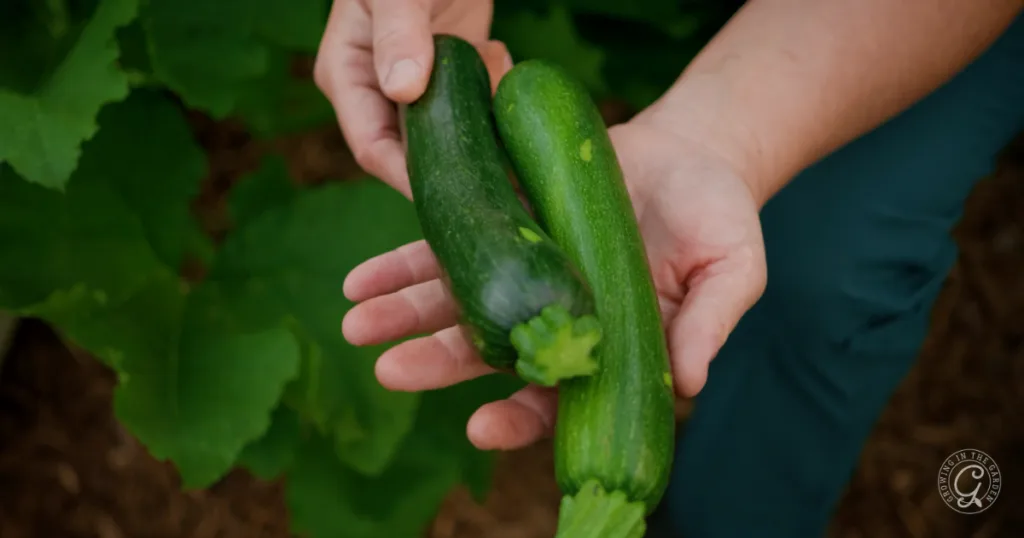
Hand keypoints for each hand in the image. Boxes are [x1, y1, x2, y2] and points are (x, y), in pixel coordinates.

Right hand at [314, 0, 510, 196]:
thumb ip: (398, 34)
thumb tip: (402, 90)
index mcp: (347, 76)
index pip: (373, 149)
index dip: (412, 179)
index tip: (456, 196)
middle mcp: (375, 90)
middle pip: (411, 152)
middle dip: (455, 163)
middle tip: (502, 181)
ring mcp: (413, 84)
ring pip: (446, 134)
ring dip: (480, 126)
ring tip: (502, 97)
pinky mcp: (447, 74)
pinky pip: (469, 106)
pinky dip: (491, 94)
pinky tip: (502, 62)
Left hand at [340, 116, 767, 450]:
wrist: (692, 150)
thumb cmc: (719, 216)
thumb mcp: (732, 268)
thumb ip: (710, 324)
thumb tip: (692, 381)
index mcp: (606, 344)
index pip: (558, 397)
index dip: (520, 416)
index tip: (480, 427)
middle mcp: (556, 317)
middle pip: (490, 352)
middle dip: (438, 365)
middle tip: (391, 371)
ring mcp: (526, 272)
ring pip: (457, 302)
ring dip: (405, 315)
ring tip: (356, 324)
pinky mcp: (507, 223)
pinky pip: (451, 243)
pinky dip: (404, 263)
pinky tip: (363, 278)